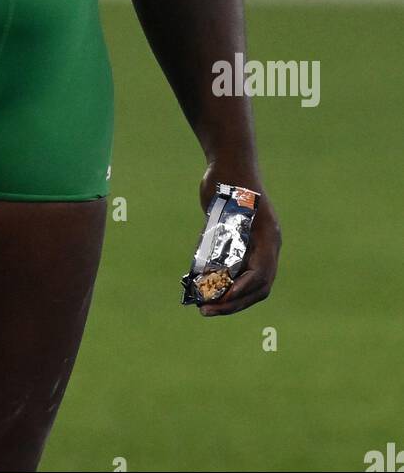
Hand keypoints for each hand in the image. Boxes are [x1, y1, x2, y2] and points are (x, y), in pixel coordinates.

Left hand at [194, 166, 281, 316]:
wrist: (229, 161)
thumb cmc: (228, 179)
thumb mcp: (224, 205)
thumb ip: (221, 233)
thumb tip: (212, 271)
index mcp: (268, 238)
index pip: (261, 275)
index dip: (243, 291)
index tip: (223, 299)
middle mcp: (266, 245)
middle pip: (257, 287)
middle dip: (233, 302)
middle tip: (207, 311)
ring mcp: (256, 246)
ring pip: (249, 284)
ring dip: (229, 298)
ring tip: (204, 307)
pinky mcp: (242, 245)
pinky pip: (238, 273)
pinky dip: (224, 285)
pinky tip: (203, 289)